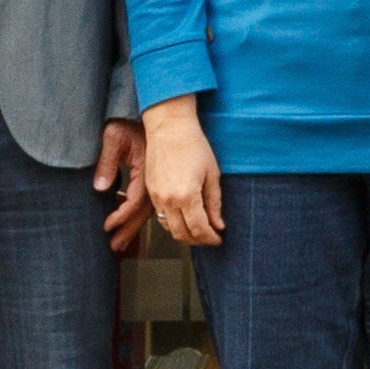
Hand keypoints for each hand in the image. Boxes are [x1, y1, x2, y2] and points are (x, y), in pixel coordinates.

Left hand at [96, 119, 148, 250]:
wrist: (157, 113)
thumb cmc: (131, 121)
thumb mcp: (114, 137)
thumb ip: (106, 162)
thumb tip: (100, 188)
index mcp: (146, 170)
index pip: (135, 200)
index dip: (120, 215)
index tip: (107, 226)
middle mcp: (155, 179)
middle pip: (143, 212)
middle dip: (128, 231)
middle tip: (115, 247)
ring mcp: (158, 180)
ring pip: (148, 211)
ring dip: (133, 227)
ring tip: (121, 243)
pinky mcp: (156, 179)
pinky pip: (149, 203)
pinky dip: (138, 215)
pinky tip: (129, 223)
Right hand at [141, 99, 223, 246]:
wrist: (169, 127)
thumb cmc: (193, 145)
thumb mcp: (212, 174)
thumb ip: (214, 203)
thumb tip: (218, 224)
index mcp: (186, 196)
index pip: (199, 229)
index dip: (211, 238)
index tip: (219, 239)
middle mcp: (168, 200)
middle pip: (182, 234)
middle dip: (198, 241)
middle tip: (210, 238)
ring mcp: (157, 197)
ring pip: (169, 229)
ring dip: (185, 234)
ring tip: (198, 230)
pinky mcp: (150, 191)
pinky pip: (161, 217)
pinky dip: (173, 223)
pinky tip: (184, 217)